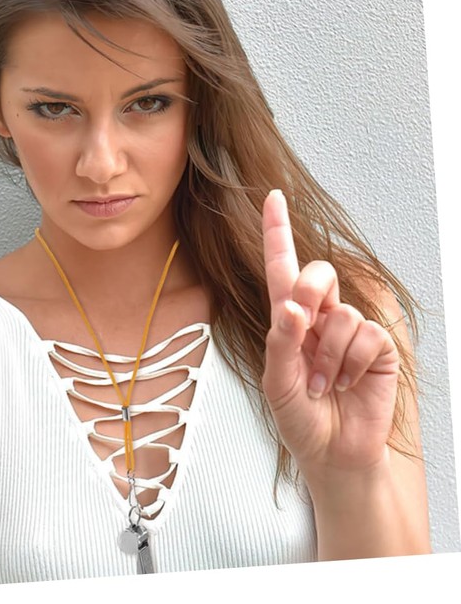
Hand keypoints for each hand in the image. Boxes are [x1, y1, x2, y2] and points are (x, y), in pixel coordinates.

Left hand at [261, 190, 399, 480]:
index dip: (277, 232)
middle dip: (311, 293)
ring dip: (328, 355)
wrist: (334, 453)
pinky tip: (346, 384)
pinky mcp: (376, 346)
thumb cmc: (300, 417)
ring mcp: (349, 330)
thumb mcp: (277, 382)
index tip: (272, 197)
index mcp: (288, 319)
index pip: (281, 268)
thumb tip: (292, 306)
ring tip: (322, 383)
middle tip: (305, 329)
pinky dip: (350, 363)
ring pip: (342, 312)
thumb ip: (282, 342)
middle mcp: (319, 317)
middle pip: (317, 274)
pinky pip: (366, 334)